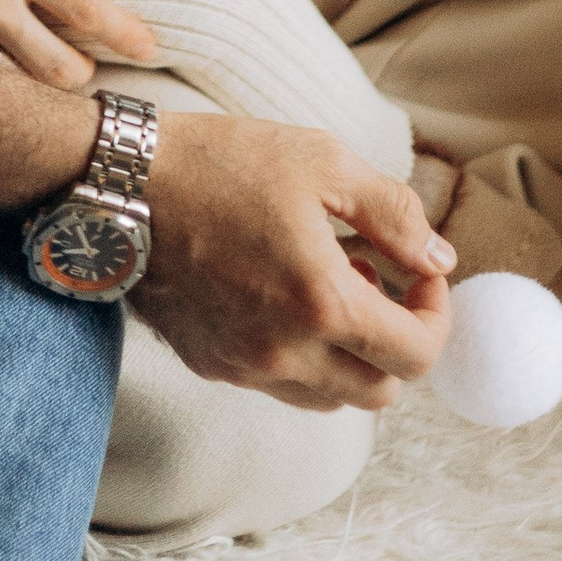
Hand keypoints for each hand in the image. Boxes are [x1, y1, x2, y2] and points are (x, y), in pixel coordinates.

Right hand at [135, 117, 455, 412]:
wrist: (122, 184)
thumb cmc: (222, 163)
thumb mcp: (322, 162)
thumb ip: (394, 214)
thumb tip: (439, 257)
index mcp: (322, 303)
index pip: (417, 354)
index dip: (436, 314)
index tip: (420, 272)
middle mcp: (287, 352)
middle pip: (382, 390)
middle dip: (397, 340)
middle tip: (378, 278)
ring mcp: (246, 367)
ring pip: (334, 398)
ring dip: (351, 354)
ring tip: (329, 285)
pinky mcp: (214, 365)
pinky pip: (283, 385)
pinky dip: (305, 356)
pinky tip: (285, 296)